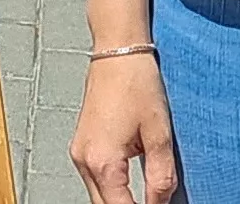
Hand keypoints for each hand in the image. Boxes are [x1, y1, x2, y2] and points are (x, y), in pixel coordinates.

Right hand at [69, 53, 179, 203]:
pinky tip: (130, 191)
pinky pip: (94, 180)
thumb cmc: (136, 83)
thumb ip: (160, 178)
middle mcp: (84, 160)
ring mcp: (79, 153)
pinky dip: (111, 190)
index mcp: (102, 161)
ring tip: (146, 200)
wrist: (117, 51)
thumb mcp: (158, 135)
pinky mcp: (82, 146)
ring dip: (119, 202)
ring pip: (97, 196)